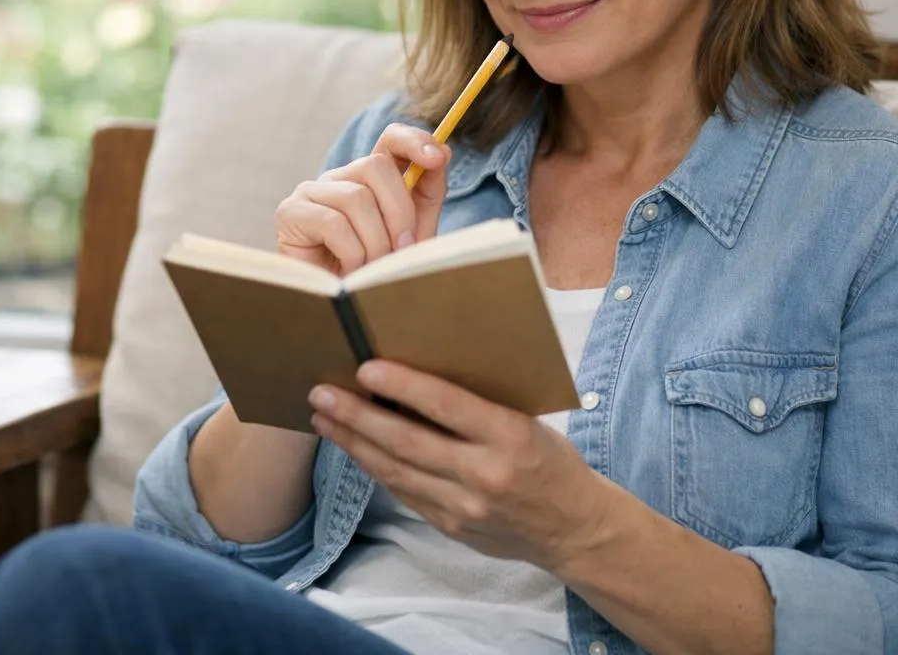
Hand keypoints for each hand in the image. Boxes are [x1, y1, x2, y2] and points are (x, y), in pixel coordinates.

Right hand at [275, 124, 449, 274]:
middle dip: (400, 212)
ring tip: (374, 268)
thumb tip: (442, 151)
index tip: (438, 158)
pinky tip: (349, 270)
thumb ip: (427, 193)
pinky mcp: (291, 212)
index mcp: (369, 179)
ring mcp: (311, 191)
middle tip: (403, 249)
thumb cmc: (375, 271)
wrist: (341, 310)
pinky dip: (352, 253)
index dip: (413, 140)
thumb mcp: (412, 231)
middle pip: (377, 167)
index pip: (390, 139)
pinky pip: (333, 223)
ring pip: (357, 198)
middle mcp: (339, 178)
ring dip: (376, 241)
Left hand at [308, 360, 605, 572]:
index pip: (447, 406)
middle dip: (357, 416)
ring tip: (324, 418)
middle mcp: (485, 474)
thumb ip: (479, 406)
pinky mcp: (451, 526)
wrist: (575, 528)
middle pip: (407, 441)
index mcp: (510, 436)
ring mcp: (465, 506)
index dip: (403, 386)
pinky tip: (354, 448)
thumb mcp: (529, 421)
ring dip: (353, 443)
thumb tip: (415, 377)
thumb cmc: (550, 461)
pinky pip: (403, 492)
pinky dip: (375, 467)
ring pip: (395, 471)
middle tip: (322, 393)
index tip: (365, 368)